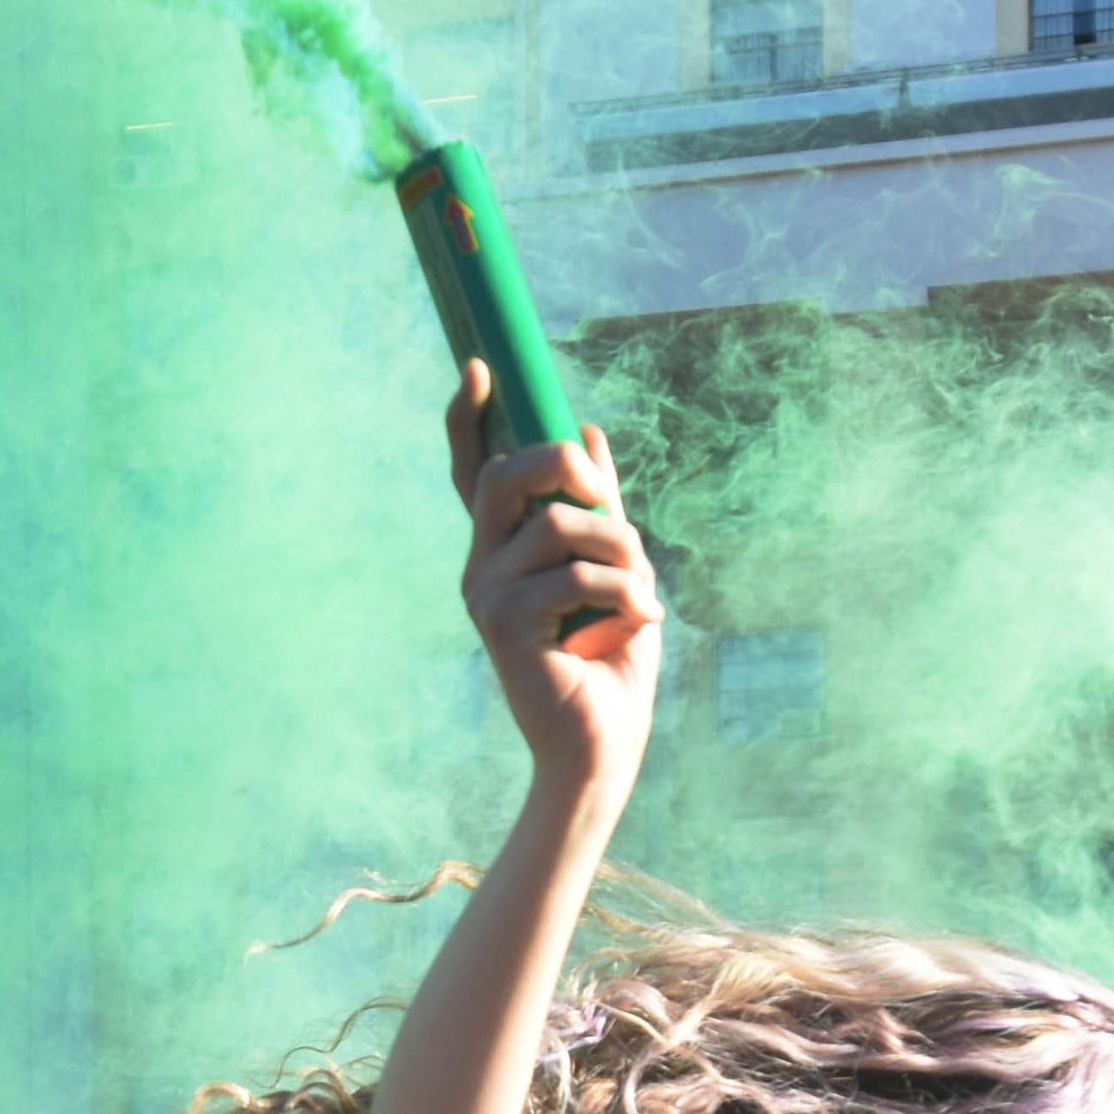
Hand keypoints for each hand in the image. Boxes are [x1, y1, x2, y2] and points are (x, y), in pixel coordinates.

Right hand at [446, 369, 662, 792]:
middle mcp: (483, 566)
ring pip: (557, 524)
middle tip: (610, 502)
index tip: (480, 368)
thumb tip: (589, 433)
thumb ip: (600, 509)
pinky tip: (638, 623)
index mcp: (504, 551)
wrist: (603, 746)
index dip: (471, 419)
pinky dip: (622, 593)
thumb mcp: (617, 569)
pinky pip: (573, 573)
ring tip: (643, 593)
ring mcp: (486, 594)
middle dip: (566, 467)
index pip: (474, 473)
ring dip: (621, 549)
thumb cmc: (611, 663)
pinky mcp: (501, 625)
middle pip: (508, 473)